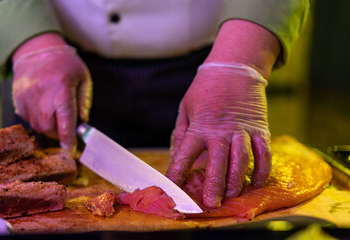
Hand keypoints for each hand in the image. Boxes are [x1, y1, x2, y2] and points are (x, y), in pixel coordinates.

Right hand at [12, 34, 91, 151]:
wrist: (37, 48)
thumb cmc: (65, 63)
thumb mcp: (82, 78)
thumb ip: (83, 102)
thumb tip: (82, 123)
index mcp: (61, 87)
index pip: (65, 118)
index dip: (68, 136)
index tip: (71, 148)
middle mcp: (42, 93)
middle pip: (48, 126)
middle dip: (58, 133)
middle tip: (66, 130)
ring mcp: (27, 96)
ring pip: (37, 125)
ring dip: (48, 128)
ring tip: (55, 116)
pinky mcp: (18, 98)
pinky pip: (27, 118)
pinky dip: (37, 120)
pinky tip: (44, 110)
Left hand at [166, 62, 270, 207]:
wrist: (234, 67)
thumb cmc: (205, 89)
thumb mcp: (185, 107)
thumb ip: (181, 132)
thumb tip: (176, 156)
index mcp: (199, 126)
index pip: (184, 155)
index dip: (177, 174)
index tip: (172, 190)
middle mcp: (221, 130)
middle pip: (218, 163)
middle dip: (214, 185)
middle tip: (212, 203)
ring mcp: (242, 129)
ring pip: (242, 160)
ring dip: (238, 181)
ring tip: (233, 196)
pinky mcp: (259, 128)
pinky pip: (264, 152)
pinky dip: (262, 169)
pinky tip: (256, 182)